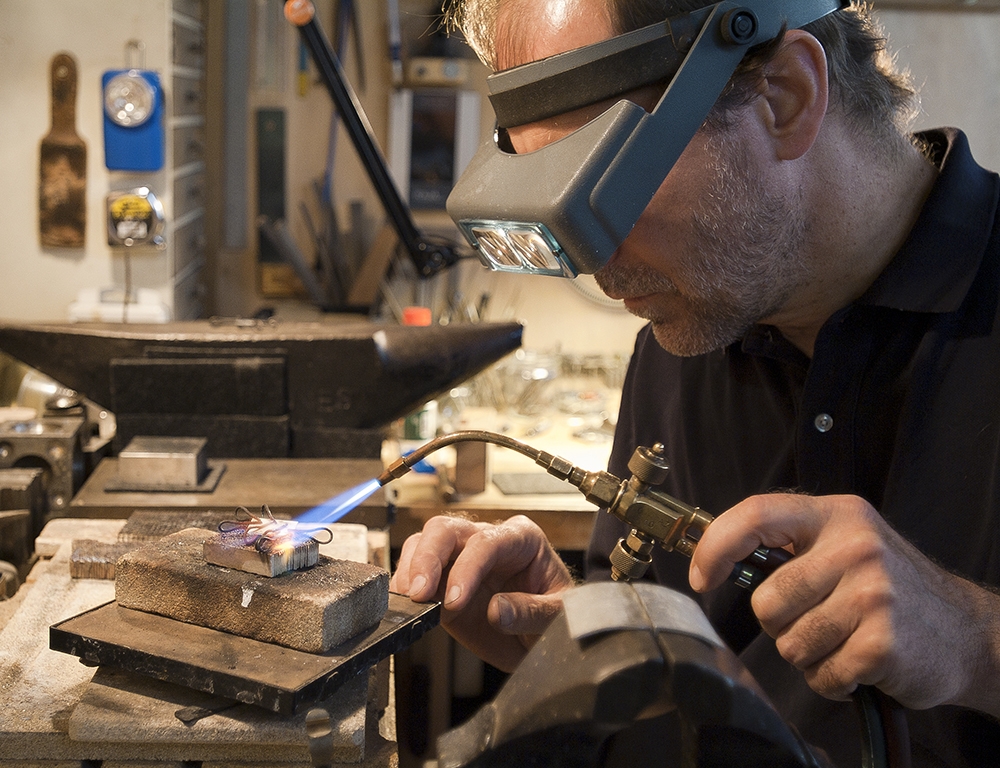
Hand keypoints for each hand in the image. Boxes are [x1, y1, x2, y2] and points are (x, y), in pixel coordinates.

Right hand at [390, 514, 574, 671]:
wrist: (545, 636)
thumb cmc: (559, 616)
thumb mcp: (560, 615)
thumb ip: (532, 612)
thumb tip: (497, 610)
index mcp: (522, 538)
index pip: (487, 541)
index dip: (467, 567)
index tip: (455, 599)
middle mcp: (488, 541)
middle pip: (447, 530)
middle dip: (428, 558)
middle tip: (419, 592)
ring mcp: (462, 559)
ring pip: (425, 542)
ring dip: (411, 569)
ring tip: (410, 601)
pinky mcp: (443, 582)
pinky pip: (416, 571)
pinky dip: (405, 585)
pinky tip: (406, 605)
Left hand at [689, 493, 999, 714]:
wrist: (965, 631)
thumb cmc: (890, 587)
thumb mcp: (845, 543)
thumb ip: (790, 545)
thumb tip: (714, 557)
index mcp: (836, 515)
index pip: (757, 514)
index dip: (717, 546)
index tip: (701, 576)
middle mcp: (855, 547)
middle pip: (767, 599)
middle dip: (780, 622)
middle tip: (816, 619)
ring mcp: (872, 595)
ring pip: (789, 642)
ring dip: (808, 654)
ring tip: (842, 639)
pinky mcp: (882, 642)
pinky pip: (821, 674)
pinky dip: (832, 679)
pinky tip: (859, 661)